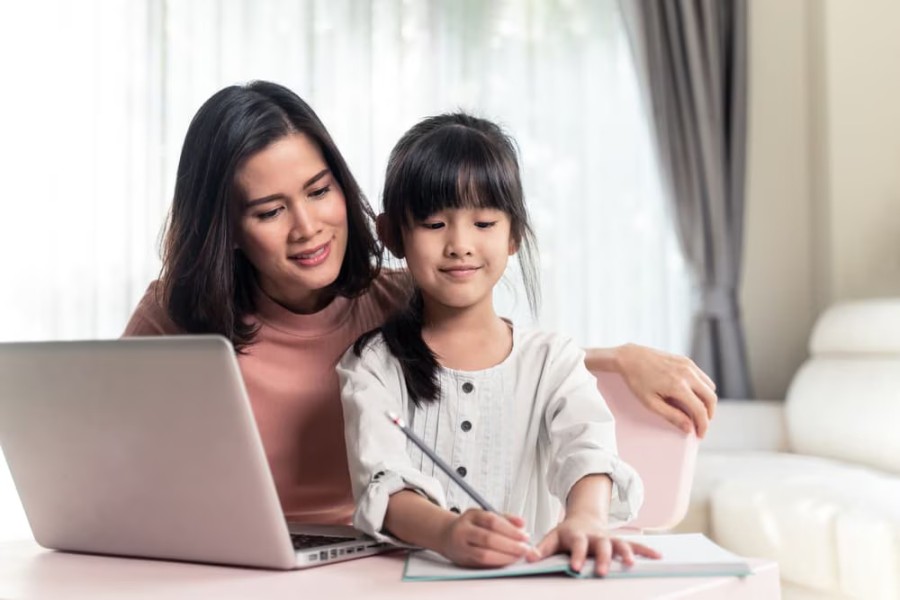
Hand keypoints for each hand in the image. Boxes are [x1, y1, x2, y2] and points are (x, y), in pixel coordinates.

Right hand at [438, 509, 533, 567]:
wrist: (446, 535)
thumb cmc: (470, 525)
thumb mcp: (484, 515)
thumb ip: (505, 518)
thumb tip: (522, 523)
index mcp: (471, 515)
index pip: (492, 521)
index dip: (510, 530)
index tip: (524, 536)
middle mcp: (463, 530)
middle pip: (488, 539)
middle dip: (510, 546)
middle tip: (524, 549)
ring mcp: (461, 546)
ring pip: (483, 555)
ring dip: (504, 557)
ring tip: (517, 556)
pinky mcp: (463, 560)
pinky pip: (481, 565)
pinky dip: (496, 564)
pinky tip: (507, 561)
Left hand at [528, 514, 660, 575]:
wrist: (583, 519)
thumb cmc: (566, 534)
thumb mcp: (551, 537)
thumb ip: (542, 548)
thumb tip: (527, 558)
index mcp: (577, 535)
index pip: (577, 545)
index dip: (576, 556)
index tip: (574, 568)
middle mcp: (595, 536)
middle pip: (601, 546)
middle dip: (603, 559)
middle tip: (602, 572)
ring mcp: (609, 538)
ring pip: (620, 544)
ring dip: (627, 553)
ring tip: (632, 564)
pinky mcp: (619, 540)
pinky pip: (635, 544)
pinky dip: (646, 549)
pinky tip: (658, 556)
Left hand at [616, 343, 717, 436]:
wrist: (630, 357)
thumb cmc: (637, 380)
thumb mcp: (651, 403)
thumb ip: (672, 416)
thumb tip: (689, 428)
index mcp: (678, 386)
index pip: (700, 410)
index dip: (703, 425)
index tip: (700, 434)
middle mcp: (687, 374)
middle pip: (711, 398)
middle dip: (709, 414)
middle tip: (701, 425)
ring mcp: (688, 365)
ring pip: (710, 386)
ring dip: (707, 401)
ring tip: (697, 411)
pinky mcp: (686, 360)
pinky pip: (703, 377)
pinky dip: (703, 388)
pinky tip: (692, 396)